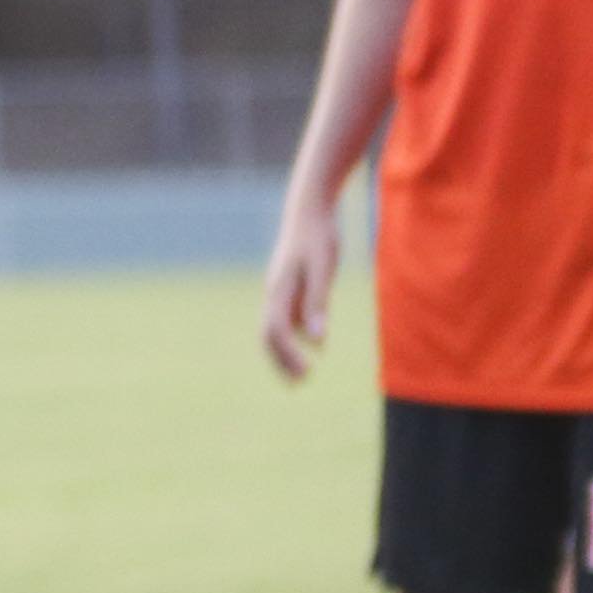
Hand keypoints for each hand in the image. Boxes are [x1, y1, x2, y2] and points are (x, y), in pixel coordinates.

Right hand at [261, 196, 343, 381]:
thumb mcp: (323, 269)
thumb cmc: (318, 237)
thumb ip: (318, 303)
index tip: (306, 374)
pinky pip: (287, 316)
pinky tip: (313, 341)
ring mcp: (280, 289)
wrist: (309, 208)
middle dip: (281, 361)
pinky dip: (295, 334)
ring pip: (276, 327)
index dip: (287, 356)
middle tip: (299, 383)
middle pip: (268, 334)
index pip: (275, 332)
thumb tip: (317, 340)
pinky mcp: (289, 284)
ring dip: (285, 351)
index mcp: (279, 291)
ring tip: (302, 372)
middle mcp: (274, 293)